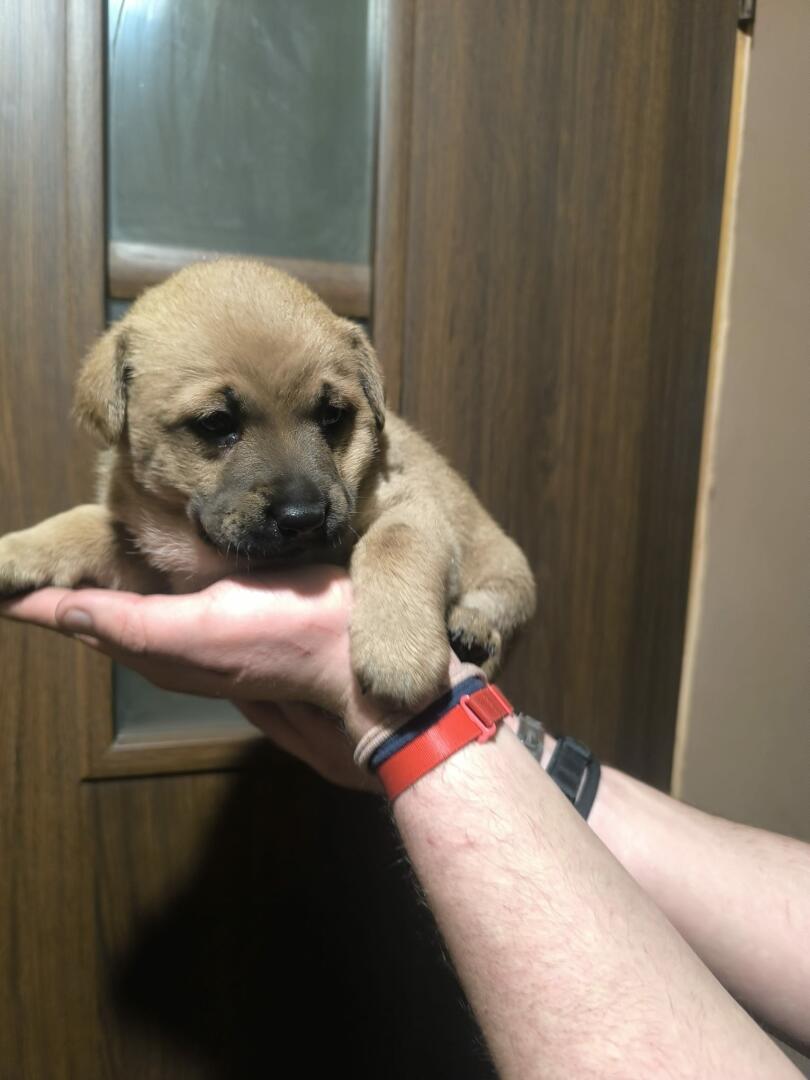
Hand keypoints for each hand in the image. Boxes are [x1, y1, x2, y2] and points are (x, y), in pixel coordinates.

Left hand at [1, 566, 390, 789]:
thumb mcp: (200, 629)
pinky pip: (160, 607)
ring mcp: (199, 635)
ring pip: (124, 610)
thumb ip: (127, 621)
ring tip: (57, 569)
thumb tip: (59, 612)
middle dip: (52, 596)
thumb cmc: (285, 639)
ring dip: (87, 590)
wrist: (357, 662)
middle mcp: (169, 644)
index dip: (33, 600)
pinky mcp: (229, 621)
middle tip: (14, 574)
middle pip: (93, 616)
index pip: (74, 618)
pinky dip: (131, 589)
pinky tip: (134, 570)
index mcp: (153, 645)